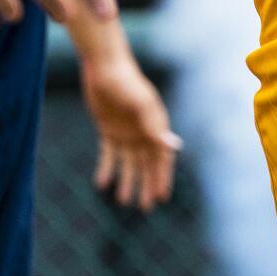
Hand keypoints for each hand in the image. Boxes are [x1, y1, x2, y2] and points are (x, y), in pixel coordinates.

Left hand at [79, 52, 181, 210]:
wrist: (104, 68)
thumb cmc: (126, 83)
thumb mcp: (141, 106)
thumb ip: (155, 127)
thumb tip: (174, 147)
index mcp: (156, 126)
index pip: (162, 158)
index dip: (162, 178)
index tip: (161, 198)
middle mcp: (143, 132)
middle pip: (146, 164)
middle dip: (147, 185)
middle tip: (145, 208)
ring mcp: (126, 132)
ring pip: (128, 163)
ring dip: (127, 181)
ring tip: (123, 201)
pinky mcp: (108, 130)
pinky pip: (109, 154)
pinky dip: (106, 168)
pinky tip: (102, 183)